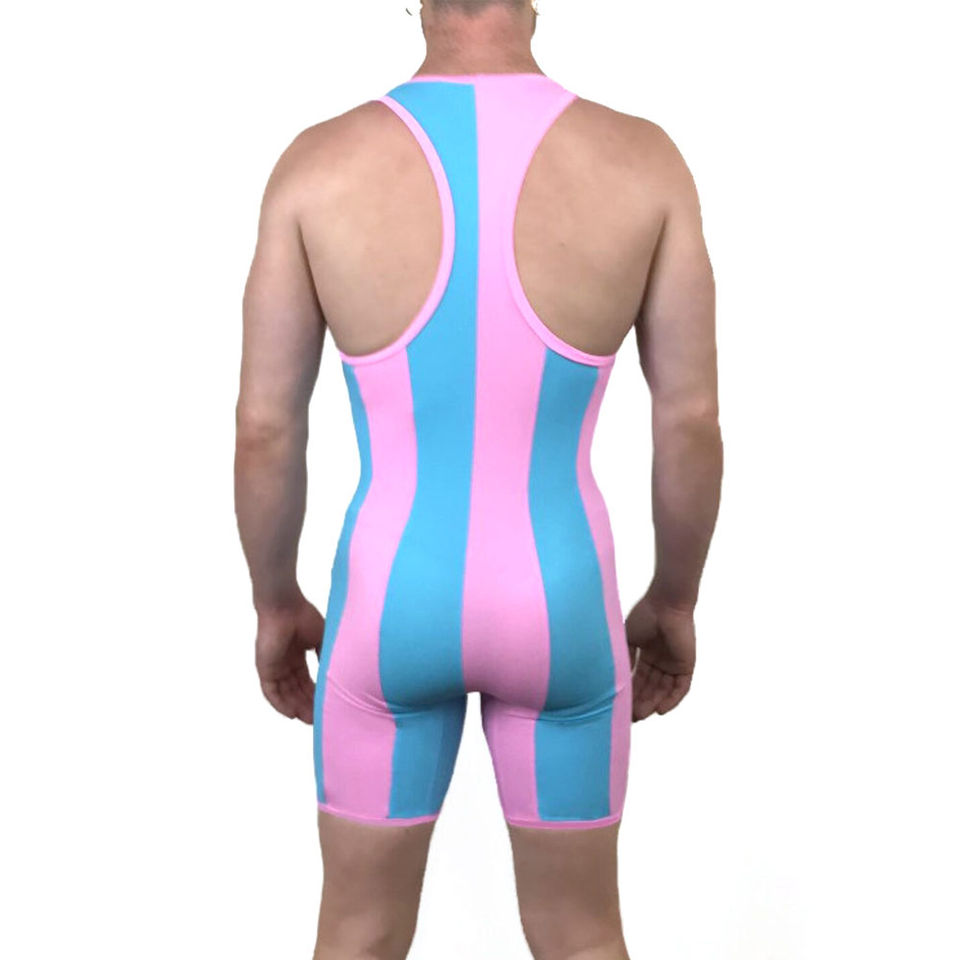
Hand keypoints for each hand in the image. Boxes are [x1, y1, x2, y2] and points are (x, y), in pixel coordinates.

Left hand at [255, 592, 324, 723]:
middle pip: (296, 691)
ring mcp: (274, 667)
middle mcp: (284, 664)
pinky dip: (280, 704)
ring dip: (296, 707)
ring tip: (309, 720)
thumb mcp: (321, 639)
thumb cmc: (303, 616)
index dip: (315, 694)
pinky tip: (292, 714)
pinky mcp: (264, 669)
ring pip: (285, 694)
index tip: (326, 706)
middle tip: (320, 719)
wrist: (285, 606)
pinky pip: (271, 692)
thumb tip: (336, 674)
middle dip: (308, 705)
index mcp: (297, 655)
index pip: (306, 681)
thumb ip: (325, 656)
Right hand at [625, 591, 695, 720]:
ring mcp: (674, 664)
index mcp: (647, 654)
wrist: (665, 604)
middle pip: (650, 687)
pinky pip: (681, 688)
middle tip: (629, 716)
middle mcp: (660, 661)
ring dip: (652, 703)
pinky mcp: (686, 666)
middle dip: (640, 702)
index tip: (620, 705)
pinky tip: (660, 710)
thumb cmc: (645, 616)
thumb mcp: (627, 639)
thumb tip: (615, 680)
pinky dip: (672, 700)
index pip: (638, 679)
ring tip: (640, 716)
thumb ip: (624, 658)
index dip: (630, 692)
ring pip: (663, 690)